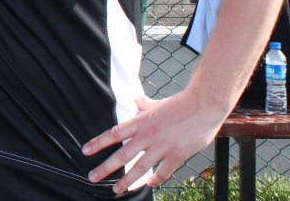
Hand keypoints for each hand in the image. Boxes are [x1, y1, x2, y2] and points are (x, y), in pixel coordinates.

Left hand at [83, 90, 225, 192]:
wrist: (204, 105)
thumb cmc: (181, 103)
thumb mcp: (158, 103)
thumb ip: (144, 104)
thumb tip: (136, 98)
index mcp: (141, 121)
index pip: (114, 133)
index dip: (98, 142)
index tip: (85, 151)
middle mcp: (148, 135)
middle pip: (122, 154)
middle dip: (105, 167)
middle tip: (92, 177)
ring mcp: (162, 146)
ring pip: (139, 167)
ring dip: (126, 181)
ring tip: (116, 190)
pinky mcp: (177, 155)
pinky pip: (163, 171)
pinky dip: (155, 179)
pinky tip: (149, 184)